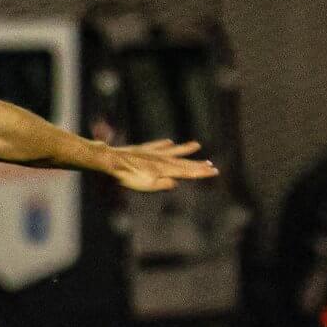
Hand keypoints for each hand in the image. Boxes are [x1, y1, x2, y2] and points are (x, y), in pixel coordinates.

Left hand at [101, 138, 218, 192]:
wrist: (112, 160)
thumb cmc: (128, 176)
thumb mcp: (146, 184)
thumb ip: (162, 184)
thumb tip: (176, 182)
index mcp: (164, 169)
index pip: (186, 172)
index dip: (200, 172)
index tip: (213, 171)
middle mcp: (161, 159)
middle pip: (182, 162)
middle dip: (197, 164)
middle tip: (211, 165)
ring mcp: (152, 153)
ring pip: (173, 151)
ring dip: (185, 149)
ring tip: (196, 145)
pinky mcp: (142, 149)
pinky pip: (157, 146)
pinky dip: (164, 145)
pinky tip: (169, 142)